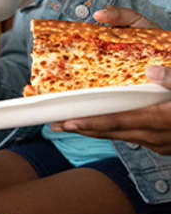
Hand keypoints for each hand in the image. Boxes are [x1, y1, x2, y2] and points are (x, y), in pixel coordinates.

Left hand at [51, 6, 170, 153]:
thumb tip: (153, 71)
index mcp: (163, 117)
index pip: (120, 121)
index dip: (92, 123)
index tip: (66, 121)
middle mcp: (160, 134)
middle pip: (115, 131)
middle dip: (84, 128)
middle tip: (55, 123)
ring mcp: (165, 141)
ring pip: (125, 135)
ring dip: (98, 130)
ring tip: (71, 123)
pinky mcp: (169, 142)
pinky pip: (137, 136)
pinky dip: (119, 130)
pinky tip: (109, 124)